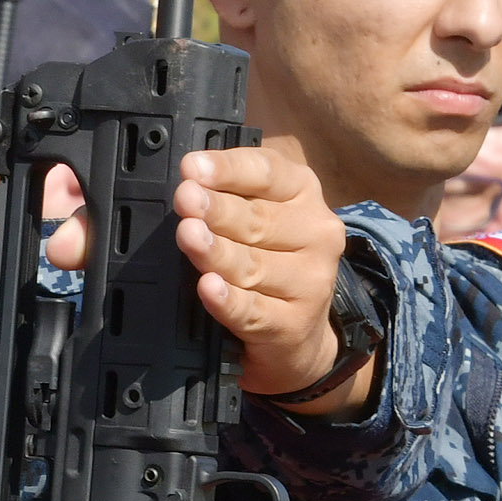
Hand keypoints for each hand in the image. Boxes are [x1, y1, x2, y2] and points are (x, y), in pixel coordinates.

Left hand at [171, 144, 364, 411]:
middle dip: (216, 210)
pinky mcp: (294, 324)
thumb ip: (229, 195)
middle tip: (184, 200)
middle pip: (258, 219)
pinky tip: (209, 288)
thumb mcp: (259, 215)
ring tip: (188, 236)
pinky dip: (228, 300)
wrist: (298, 332)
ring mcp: (311, 282)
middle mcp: (316, 233)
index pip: (267, 173)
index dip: (228, 170)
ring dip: (217, 251)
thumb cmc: (270, 259)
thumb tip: (186, 182)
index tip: (192, 167)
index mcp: (303, 194)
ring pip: (253, 265)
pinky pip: (253, 310)